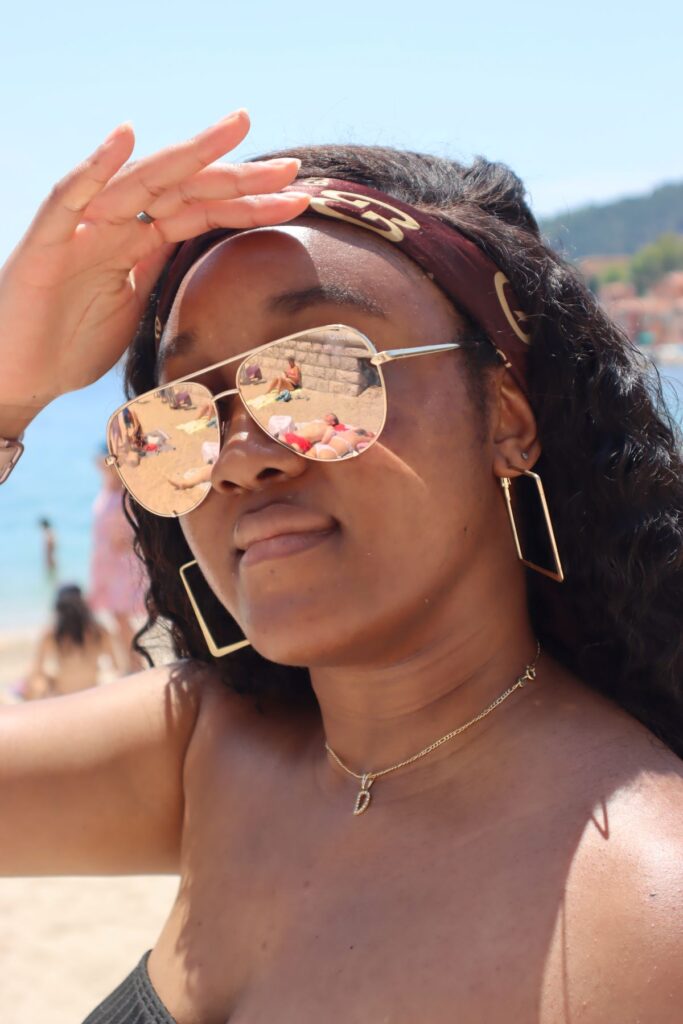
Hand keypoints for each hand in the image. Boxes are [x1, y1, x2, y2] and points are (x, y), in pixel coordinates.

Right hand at [0, 110, 307, 429]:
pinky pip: (69, 199)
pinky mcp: (46, 245)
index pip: (203, 212)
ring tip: (234, 130)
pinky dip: (94, 169)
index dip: (249, 202)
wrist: (20, 376)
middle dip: (238, 175)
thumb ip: (163, 272)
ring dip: (187, 155)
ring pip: (139, 183)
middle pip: (184, 189)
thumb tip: (204, 252)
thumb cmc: (71, 343)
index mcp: (140, 242)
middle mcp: (115, 225)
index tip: (298, 196)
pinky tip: (125, 139)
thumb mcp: (136, 307)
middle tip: (295, 166)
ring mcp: (82, 229)